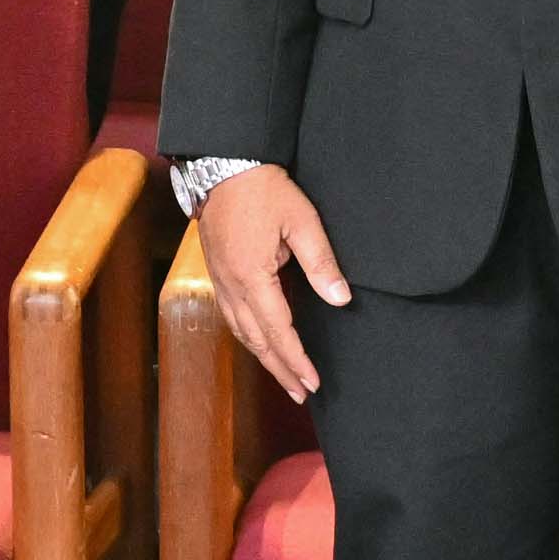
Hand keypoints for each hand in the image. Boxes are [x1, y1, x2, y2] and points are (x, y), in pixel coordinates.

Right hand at [199, 164, 348, 404]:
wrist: (223, 166)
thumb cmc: (264, 190)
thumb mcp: (302, 222)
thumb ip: (321, 263)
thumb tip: (341, 300)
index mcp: (252, 276)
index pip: (278, 331)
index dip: (296, 359)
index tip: (312, 383)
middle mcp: (231, 286)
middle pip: (256, 340)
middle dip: (280, 369)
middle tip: (300, 394)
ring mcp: (220, 281)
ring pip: (241, 332)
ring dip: (263, 357)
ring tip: (284, 376)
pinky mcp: (217, 273)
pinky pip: (231, 317)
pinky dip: (248, 337)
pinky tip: (259, 343)